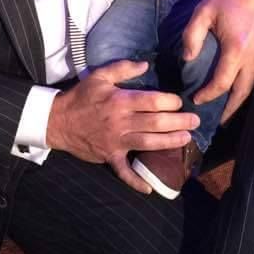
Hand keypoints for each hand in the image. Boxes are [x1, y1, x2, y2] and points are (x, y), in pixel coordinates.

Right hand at [46, 60, 198, 192]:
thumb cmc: (81, 96)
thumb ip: (123, 68)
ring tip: (186, 140)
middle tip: (195, 121)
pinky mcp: (109, 156)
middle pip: (156, 123)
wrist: (58, 120)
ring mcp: (116, 141)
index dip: (170, 102)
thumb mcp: (99, 76)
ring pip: (148, 143)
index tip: (180, 102)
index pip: (152, 101)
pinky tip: (150, 189)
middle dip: (179, 122)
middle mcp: (121, 122)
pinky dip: (136, 181)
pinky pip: (124, 171)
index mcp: (120, 101)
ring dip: (169, 143)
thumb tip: (146, 64)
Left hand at [181, 0, 253, 119]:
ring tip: (225, 111)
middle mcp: (253, 56)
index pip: (221, 83)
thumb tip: (187, 59)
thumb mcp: (203, 11)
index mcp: (236, 49)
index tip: (194, 99)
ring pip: (251, 85)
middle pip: (242, 92)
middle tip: (216, 122)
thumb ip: (192, 36)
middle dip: (229, 110)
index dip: (207, 95)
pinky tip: (234, 89)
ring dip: (238, 100)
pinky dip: (244, 86)